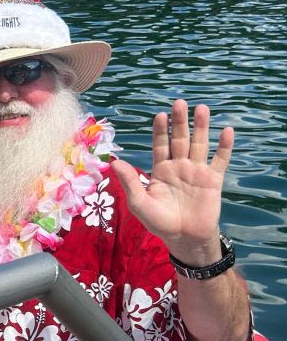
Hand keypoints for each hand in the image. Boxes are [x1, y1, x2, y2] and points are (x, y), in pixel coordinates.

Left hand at [111, 99, 233, 261]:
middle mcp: (179, 166)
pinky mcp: (213, 180)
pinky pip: (220, 161)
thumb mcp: (139, 203)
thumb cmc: (159, 222)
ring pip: (199, 144)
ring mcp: (197, 171)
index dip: (160, 130)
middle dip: (180, 122)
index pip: (160, 145)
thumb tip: (114, 162)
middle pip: (179, 139)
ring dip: (201, 127)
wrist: (184, 238)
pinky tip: (226, 131)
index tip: (160, 115)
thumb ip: (129, 182)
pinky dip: (224, 147)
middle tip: (180, 102)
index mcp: (160, 170)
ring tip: (202, 108)